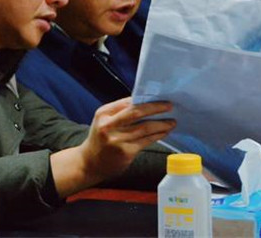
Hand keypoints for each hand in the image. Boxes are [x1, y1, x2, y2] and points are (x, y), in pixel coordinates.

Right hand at [51, 97, 174, 196]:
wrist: (89, 163)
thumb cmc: (101, 139)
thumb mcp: (104, 121)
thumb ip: (120, 112)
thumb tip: (146, 103)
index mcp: (103, 113)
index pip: (128, 102)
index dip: (145, 99)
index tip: (159, 98)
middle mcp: (109, 125)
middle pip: (137, 113)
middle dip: (156, 108)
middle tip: (169, 106)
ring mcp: (117, 140)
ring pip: (145, 128)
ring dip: (161, 124)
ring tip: (172, 122)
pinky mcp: (125, 152)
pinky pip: (146, 141)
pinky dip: (157, 136)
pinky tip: (164, 133)